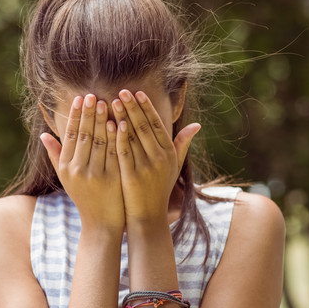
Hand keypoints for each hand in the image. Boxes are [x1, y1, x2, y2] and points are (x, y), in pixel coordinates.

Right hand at [40, 94, 123, 228]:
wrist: (100, 224)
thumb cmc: (84, 197)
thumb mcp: (66, 178)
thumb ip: (55, 155)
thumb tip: (43, 135)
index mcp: (66, 167)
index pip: (71, 135)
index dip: (76, 115)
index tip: (81, 98)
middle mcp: (77, 170)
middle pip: (85, 135)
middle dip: (89, 113)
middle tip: (94, 95)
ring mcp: (95, 175)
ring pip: (99, 142)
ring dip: (102, 121)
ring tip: (107, 102)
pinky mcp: (111, 179)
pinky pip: (114, 153)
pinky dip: (115, 137)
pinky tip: (117, 123)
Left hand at [112, 90, 199, 223]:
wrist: (148, 216)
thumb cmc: (159, 189)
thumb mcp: (174, 166)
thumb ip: (182, 144)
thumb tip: (197, 124)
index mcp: (169, 153)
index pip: (157, 124)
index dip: (147, 107)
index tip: (137, 92)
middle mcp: (160, 158)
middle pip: (145, 127)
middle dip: (133, 107)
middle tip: (121, 90)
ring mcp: (146, 167)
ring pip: (134, 136)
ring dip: (123, 116)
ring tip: (113, 101)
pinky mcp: (132, 176)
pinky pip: (124, 151)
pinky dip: (118, 136)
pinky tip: (111, 123)